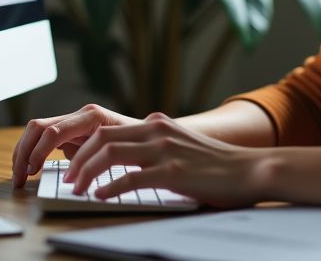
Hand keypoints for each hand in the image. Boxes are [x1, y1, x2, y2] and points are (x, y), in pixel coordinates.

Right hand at [11, 104, 138, 186]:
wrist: (153, 135)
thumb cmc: (140, 143)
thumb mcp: (121, 150)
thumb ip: (96, 155)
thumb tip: (73, 171)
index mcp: (92, 116)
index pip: (54, 131)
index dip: (39, 152)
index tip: (32, 172)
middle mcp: (80, 115)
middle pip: (38, 127)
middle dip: (23, 152)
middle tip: (18, 178)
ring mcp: (74, 121)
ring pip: (36, 131)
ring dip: (23, 153)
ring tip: (19, 178)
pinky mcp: (72, 132)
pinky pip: (44, 138)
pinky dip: (32, 153)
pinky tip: (29, 170)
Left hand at [65, 112, 267, 207]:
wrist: (250, 168)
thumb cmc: (216, 165)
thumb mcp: (180, 145)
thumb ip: (154, 147)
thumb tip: (124, 163)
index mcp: (156, 124)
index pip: (106, 130)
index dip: (83, 148)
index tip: (72, 165)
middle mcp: (157, 132)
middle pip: (102, 138)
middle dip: (78, 160)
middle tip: (69, 179)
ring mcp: (165, 151)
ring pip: (111, 154)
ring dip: (88, 172)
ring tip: (79, 189)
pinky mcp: (174, 173)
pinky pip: (132, 179)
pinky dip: (111, 188)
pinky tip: (101, 196)